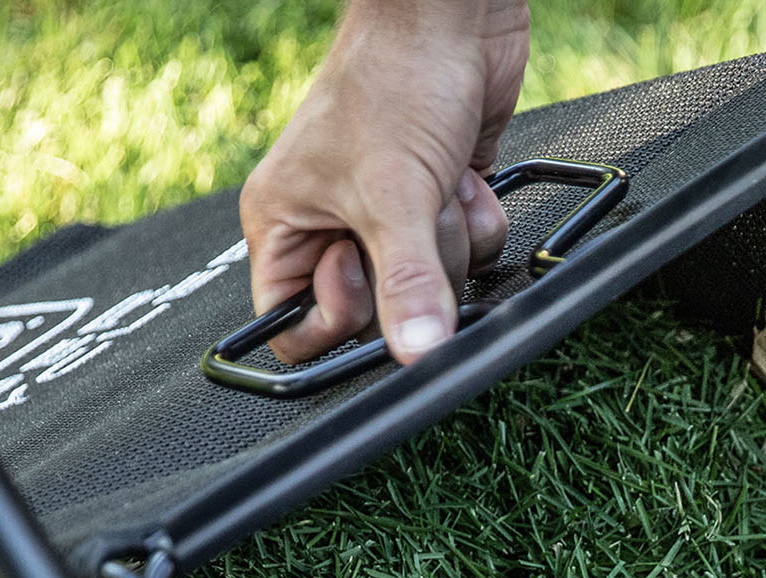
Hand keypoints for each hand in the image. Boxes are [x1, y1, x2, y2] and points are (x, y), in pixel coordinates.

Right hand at [240, 0, 530, 363]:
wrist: (453, 17)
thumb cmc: (395, 78)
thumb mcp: (393, 195)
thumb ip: (406, 283)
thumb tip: (416, 355)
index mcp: (287, 226)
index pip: (295, 326)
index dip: (335, 320)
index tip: (361, 272)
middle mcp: (334, 226)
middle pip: (376, 313)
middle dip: (410, 268)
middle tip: (410, 215)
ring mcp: (392, 217)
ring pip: (431, 286)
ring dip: (450, 238)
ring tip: (438, 185)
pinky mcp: (440, 205)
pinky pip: (469, 255)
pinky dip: (478, 221)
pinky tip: (465, 177)